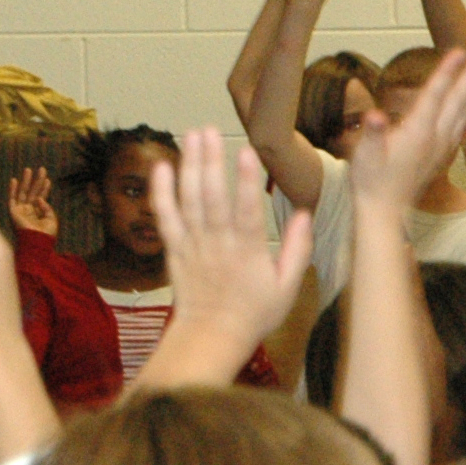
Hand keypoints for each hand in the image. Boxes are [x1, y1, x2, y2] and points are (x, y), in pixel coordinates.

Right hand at [6, 164, 58, 237]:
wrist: (37, 244)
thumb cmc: (45, 235)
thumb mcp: (51, 219)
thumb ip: (47, 207)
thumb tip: (39, 198)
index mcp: (38, 214)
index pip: (41, 198)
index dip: (44, 188)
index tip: (48, 179)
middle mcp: (28, 211)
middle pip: (33, 192)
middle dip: (37, 180)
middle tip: (41, 168)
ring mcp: (20, 211)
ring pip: (23, 193)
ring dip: (26, 181)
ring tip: (29, 169)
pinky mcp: (13, 213)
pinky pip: (12, 199)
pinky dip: (12, 189)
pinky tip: (14, 180)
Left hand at [150, 128, 310, 359]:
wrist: (212, 335)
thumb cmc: (254, 312)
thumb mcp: (288, 287)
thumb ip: (298, 249)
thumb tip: (304, 213)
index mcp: (248, 252)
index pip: (247, 211)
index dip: (245, 181)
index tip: (246, 151)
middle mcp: (218, 244)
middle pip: (212, 198)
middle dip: (210, 162)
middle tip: (209, 129)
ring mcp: (193, 245)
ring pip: (188, 201)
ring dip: (189, 166)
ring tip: (191, 135)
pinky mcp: (174, 249)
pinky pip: (165, 217)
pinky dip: (161, 192)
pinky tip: (162, 166)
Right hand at [348, 47, 465, 209]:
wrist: (383, 212)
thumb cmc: (370, 181)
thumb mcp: (365, 155)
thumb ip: (374, 135)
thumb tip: (375, 117)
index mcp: (418, 131)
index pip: (435, 94)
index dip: (447, 71)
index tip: (460, 51)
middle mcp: (435, 135)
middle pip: (459, 98)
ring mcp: (440, 145)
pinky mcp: (440, 154)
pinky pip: (462, 127)